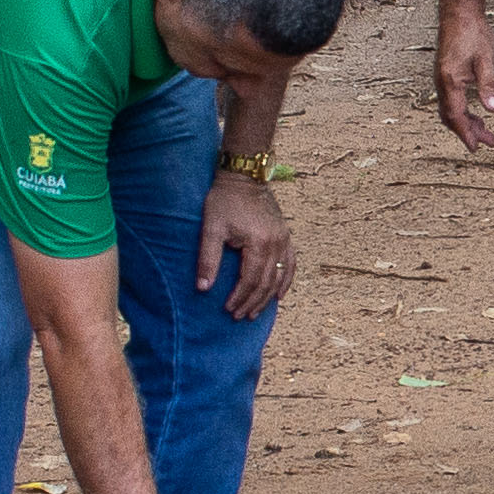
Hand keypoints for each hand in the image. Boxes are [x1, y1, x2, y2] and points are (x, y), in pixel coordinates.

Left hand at [195, 173, 293, 317]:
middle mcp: (276, 244)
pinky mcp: (285, 236)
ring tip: (255, 312)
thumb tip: (203, 288)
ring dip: (267, 297)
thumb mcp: (212, 228)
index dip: (239, 297)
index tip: (227, 309)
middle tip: (239, 317)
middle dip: (252, 302)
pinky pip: (290, 264)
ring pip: (279, 277)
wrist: (244, 177)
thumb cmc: (225, 200)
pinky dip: (286, 281)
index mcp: (258, 243)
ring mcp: (284, 240)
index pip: (250, 280)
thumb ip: (208, 259)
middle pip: (266, 282)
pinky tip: (279, 295)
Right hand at [436, 14, 493, 150]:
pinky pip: (452, 100)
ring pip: (451, 109)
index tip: (476, 147)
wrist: (459, 13)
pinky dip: (464, 111)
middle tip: (489, 142)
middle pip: (452, 116)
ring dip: (467, 122)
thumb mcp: (487, 59)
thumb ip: (490, 85)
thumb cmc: (473, 33)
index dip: (466, 133)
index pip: (456, 115)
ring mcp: (442, 78)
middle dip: (469, 132)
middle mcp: (442, 82)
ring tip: (487, 132)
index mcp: (450, 82)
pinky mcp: (446, 74)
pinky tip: (477, 112)